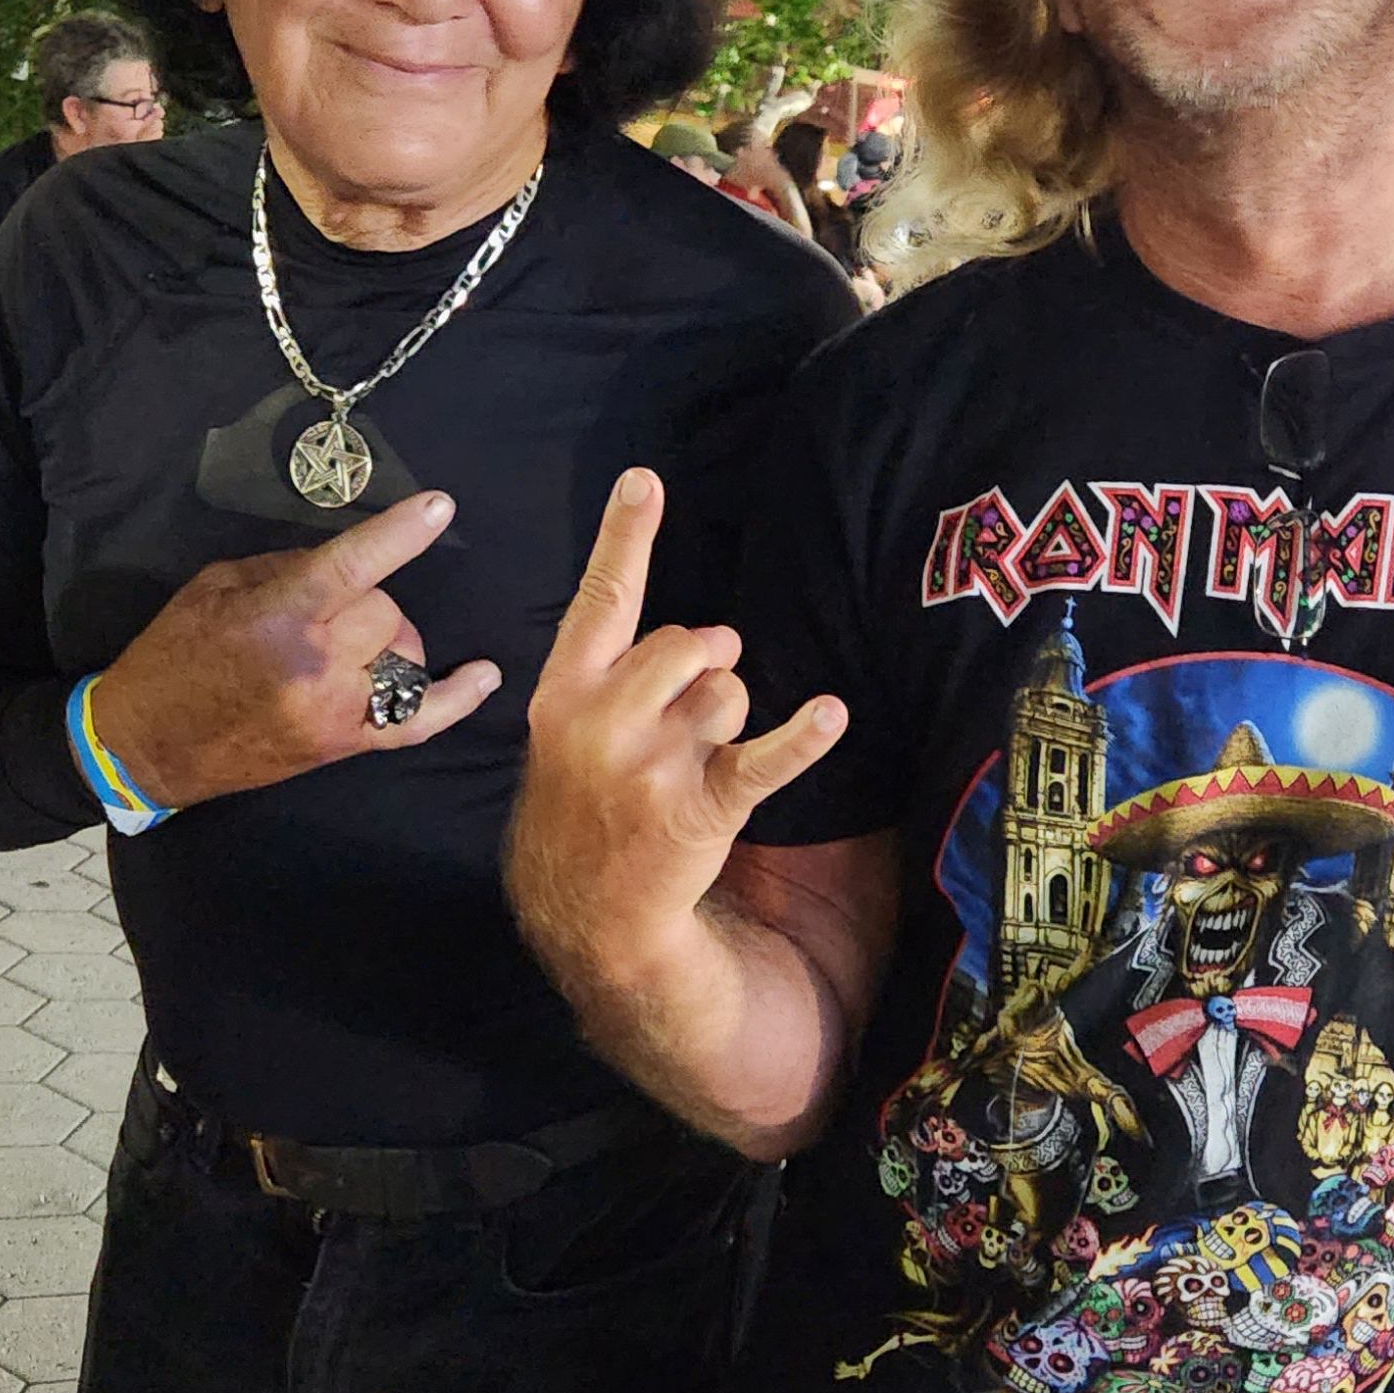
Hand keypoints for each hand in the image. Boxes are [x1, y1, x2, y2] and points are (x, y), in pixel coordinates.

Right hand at [88, 491, 497, 805]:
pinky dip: (456, 700)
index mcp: (280, 617)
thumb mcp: (216, 588)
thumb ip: (286, 567)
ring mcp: (337, 712)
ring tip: (345, 646)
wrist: (147, 745)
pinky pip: (417, 724)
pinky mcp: (345, 747)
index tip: (440, 506)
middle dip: (366, 600)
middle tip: (325, 610)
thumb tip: (345, 561)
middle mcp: (317, 666)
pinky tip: (485, 673)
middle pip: (387, 611)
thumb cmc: (174, 656)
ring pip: (405, 656)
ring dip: (386, 640)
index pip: (353, 567)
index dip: (400, 535)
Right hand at [508, 469, 844, 984]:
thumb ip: (614, 672)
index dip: (625, 536)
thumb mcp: (565, 732)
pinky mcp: (700, 807)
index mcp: (564, 694)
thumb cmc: (585, 807)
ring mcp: (650, 766)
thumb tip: (706, 636)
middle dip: (709, 663)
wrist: (583, 912)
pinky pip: (765, 758)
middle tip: (691, 712)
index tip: (644, 480)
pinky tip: (830, 716)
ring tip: (698, 763)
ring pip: (729, 692)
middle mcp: (603, 721)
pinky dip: (802, 737)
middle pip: (690, 642)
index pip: (602, 600)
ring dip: (731, 718)